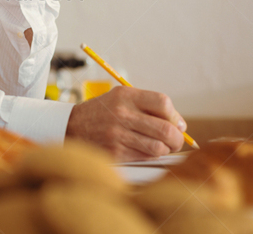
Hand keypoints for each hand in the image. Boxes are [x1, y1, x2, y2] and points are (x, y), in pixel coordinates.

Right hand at [64, 87, 186, 161]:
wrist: (72, 126)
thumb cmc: (103, 112)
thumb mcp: (120, 98)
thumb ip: (147, 106)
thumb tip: (180, 125)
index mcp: (125, 95)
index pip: (163, 102)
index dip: (175, 116)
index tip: (177, 124)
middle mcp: (122, 113)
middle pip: (165, 128)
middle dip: (177, 138)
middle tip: (176, 140)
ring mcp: (118, 134)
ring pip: (158, 147)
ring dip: (165, 149)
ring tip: (161, 146)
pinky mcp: (115, 152)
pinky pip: (145, 157)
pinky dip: (150, 155)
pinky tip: (144, 150)